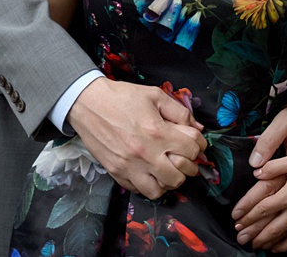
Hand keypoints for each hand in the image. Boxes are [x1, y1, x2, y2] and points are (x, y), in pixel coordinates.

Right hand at [68, 79, 204, 199]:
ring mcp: (130, 167)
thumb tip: (197, 128)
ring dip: (168, 180)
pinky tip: (149, 171)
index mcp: (157, 132)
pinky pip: (140, 190)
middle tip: (182, 156)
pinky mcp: (117, 173)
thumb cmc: (121, 97)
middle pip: (181, 175)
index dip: (199, 145)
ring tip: (166, 167)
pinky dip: (149, 184)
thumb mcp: (154, 95)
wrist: (87, 103)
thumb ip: (179, 112)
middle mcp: (145, 153)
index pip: (192, 149)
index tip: (195, 142)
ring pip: (161, 190)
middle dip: (188, 165)